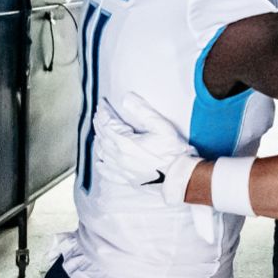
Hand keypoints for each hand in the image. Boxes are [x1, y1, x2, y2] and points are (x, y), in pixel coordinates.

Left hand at [92, 93, 201, 207]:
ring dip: (98, 141)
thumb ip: (142, 110)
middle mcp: (119, 156)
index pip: (108, 122)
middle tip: (99, 114)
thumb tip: (126, 98)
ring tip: (98, 133)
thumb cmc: (173, 152)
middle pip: (102, 136)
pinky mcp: (127, 179)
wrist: (179, 177)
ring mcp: (122, 169)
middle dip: (99, 123)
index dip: (104, 111)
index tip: (102, 103)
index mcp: (125, 142)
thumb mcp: (161, 126)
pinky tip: (99, 162)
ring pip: (102, 153)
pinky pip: (108, 172)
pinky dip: (101, 165)